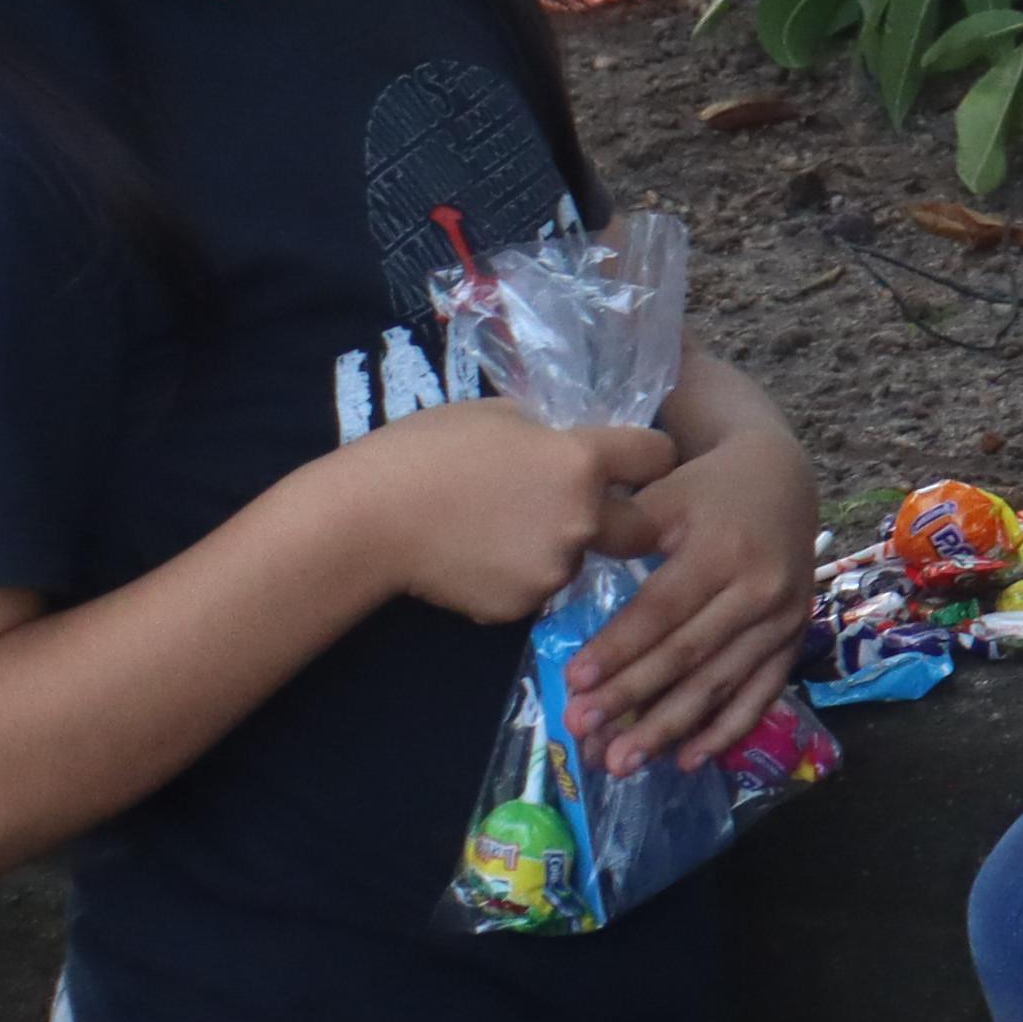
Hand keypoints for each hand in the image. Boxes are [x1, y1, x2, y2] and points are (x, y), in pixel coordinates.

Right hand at [330, 404, 677, 632]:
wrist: (366, 519)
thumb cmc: (423, 452)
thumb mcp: (496, 416)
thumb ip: (549, 434)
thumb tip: (570, 443)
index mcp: (581, 461)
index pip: (656, 455)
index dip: (649, 456)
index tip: (636, 461)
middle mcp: (583, 519)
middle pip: (640, 528)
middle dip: (625, 521)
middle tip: (583, 511)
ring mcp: (555, 568)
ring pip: (579, 560)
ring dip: (558, 548)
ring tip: (498, 531)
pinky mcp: (523, 605)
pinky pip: (535, 588)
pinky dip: (516, 576)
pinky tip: (475, 558)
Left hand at [565, 424, 813, 775]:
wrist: (781, 479)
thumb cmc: (705, 488)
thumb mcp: (664, 494)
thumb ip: (621, 531)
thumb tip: (562, 565)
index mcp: (724, 551)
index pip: (663, 610)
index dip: (619, 648)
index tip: (573, 682)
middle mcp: (762, 590)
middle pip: (689, 655)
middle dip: (632, 698)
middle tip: (583, 732)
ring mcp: (784, 620)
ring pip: (721, 683)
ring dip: (670, 727)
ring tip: (621, 761)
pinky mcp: (794, 639)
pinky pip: (761, 693)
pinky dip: (726, 730)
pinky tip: (687, 759)